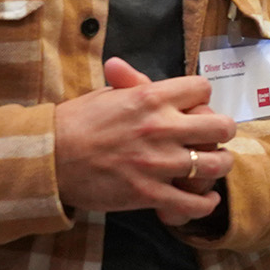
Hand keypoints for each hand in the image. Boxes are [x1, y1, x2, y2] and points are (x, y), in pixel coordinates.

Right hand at [54, 58, 237, 225]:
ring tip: (213, 166)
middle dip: (221, 132)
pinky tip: (203, 198)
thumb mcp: (105, 95)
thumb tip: (123, 65)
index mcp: (150, 97)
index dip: (200, 99)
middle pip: (222, 127)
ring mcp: (158, 163)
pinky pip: (193, 203)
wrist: (47, 159)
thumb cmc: (74, 123)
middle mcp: (161, 127)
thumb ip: (128, 84)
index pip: (202, 89)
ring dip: (219, 165)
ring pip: (216, 165)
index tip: (194, 108)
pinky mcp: (149, 194)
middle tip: (213, 138)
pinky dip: (204, 203)